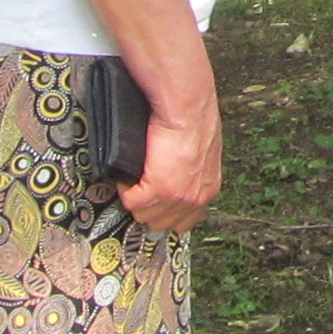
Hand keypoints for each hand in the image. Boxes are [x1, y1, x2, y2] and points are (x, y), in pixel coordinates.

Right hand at [120, 91, 221, 234]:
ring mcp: (177, 197)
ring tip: (135, 180)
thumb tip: (176, 176)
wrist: (188, 109)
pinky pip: (131, 200)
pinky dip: (125, 188)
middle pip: (162, 223)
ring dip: (136, 199)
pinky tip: (128, 175)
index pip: (185, 221)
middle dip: (148, 208)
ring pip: (144, 215)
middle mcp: (195, 198)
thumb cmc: (195, 120)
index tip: (155, 204)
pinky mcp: (159, 189)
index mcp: (207, 189)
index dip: (166, 213)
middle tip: (140, 190)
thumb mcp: (202, 153)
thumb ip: (191, 173)